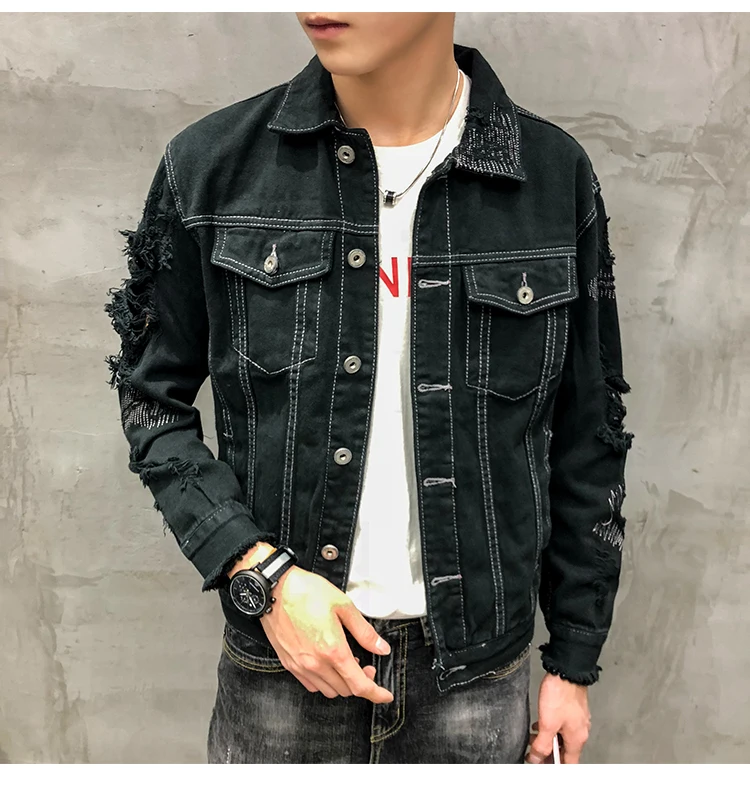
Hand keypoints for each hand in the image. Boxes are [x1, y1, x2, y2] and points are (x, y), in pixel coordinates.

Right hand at [230, 545, 393, 703]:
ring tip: (346, 662)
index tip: (385, 695)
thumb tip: (381, 648)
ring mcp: (300, 665)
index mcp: (333, 650)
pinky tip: (327, 665)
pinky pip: (311, 684)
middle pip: (345, 690)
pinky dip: (324, 681)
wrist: (274, 590)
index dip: (376, 694)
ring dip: (342, 683)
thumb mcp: (343, 606)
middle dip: (361, 682)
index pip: (359, 685)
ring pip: (328, 690)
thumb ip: (364, 632)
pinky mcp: (288, 663)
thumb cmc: (306, 592)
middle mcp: (315, 663)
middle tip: (366, 665)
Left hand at [526, 672, 590, 763]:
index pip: (569, 764)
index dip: (555, 767)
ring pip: (563, 738)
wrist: (566, 670)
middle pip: (566, 752)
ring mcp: (578, 720)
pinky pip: (563, 726)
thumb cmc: (560, 694)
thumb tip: (536, 758)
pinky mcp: (573, 710)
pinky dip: (552, 729)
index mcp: (577, 739)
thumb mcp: (547, 723)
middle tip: (535, 754)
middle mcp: (580, 731)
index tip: (543, 767)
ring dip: (549, 741)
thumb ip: (541, 744)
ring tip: (535, 739)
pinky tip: (541, 724)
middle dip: (550, 754)